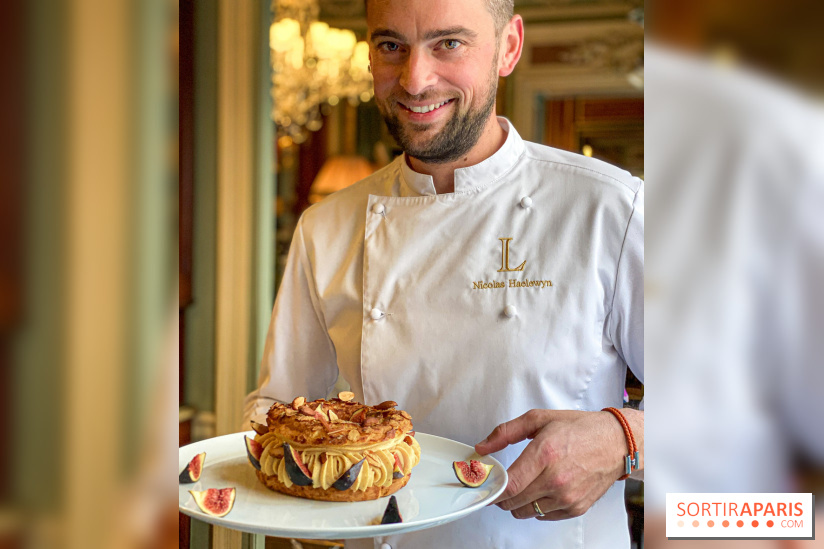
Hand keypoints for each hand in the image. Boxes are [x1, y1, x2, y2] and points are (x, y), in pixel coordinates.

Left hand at [475, 408, 642, 520]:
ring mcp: (567, 497)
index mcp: (545, 454)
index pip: (510, 485)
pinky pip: (544, 516)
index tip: (486, 485)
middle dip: (501, 496)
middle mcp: (556, 479)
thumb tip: (482, 447)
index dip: (493, 489)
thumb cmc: (580, 429)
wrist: (616, 442)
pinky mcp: (576, 508)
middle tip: (503, 484)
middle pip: (514, 502)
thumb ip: (506, 432)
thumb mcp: (539, 419)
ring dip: (518, 502)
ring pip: (526, 512)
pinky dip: (537, 506)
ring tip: (525, 484)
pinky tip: (542, 490)